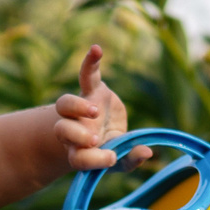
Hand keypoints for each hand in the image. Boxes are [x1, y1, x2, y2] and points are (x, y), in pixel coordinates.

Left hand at [53, 44, 148, 172]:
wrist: (105, 131)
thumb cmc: (112, 149)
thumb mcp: (123, 160)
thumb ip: (132, 159)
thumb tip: (148, 152)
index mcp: (80, 152)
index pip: (79, 158)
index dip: (92, 160)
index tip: (111, 157)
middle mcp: (74, 131)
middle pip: (62, 131)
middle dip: (76, 135)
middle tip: (94, 138)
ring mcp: (80, 109)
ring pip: (64, 104)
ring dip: (77, 106)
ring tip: (95, 111)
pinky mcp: (91, 90)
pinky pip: (87, 75)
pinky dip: (91, 62)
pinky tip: (97, 49)